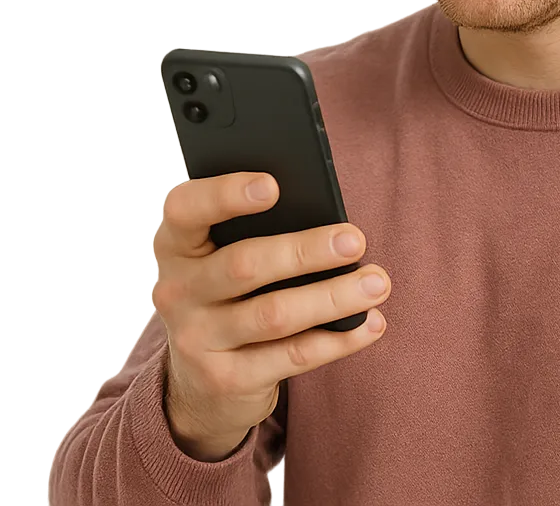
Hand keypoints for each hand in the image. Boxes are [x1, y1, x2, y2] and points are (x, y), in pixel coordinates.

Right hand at [151, 171, 389, 460]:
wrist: (202, 381)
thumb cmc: (232, 289)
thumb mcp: (224, 254)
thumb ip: (257, 229)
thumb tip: (327, 214)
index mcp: (175, 244)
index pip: (185, 209)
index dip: (226, 194)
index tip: (274, 185)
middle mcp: (176, 291)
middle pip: (244, 265)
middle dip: (306, 251)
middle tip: (355, 240)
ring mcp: (197, 340)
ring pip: (275, 315)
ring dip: (334, 297)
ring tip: (378, 282)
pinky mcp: (228, 380)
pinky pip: (293, 356)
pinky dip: (340, 339)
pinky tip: (371, 321)